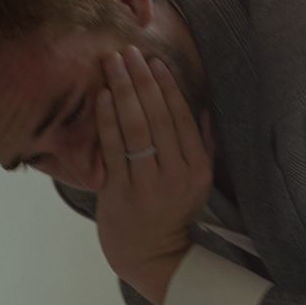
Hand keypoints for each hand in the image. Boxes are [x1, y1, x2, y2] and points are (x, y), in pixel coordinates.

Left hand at [95, 46, 212, 304]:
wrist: (150, 253)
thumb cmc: (172, 211)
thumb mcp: (197, 181)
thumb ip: (202, 144)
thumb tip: (202, 105)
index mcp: (198, 170)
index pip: (183, 119)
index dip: (168, 88)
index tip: (155, 63)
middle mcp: (176, 176)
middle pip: (159, 117)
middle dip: (143, 80)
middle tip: (129, 51)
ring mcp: (148, 185)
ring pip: (137, 128)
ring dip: (123, 91)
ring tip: (113, 63)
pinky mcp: (122, 192)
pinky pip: (114, 148)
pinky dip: (108, 119)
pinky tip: (103, 95)